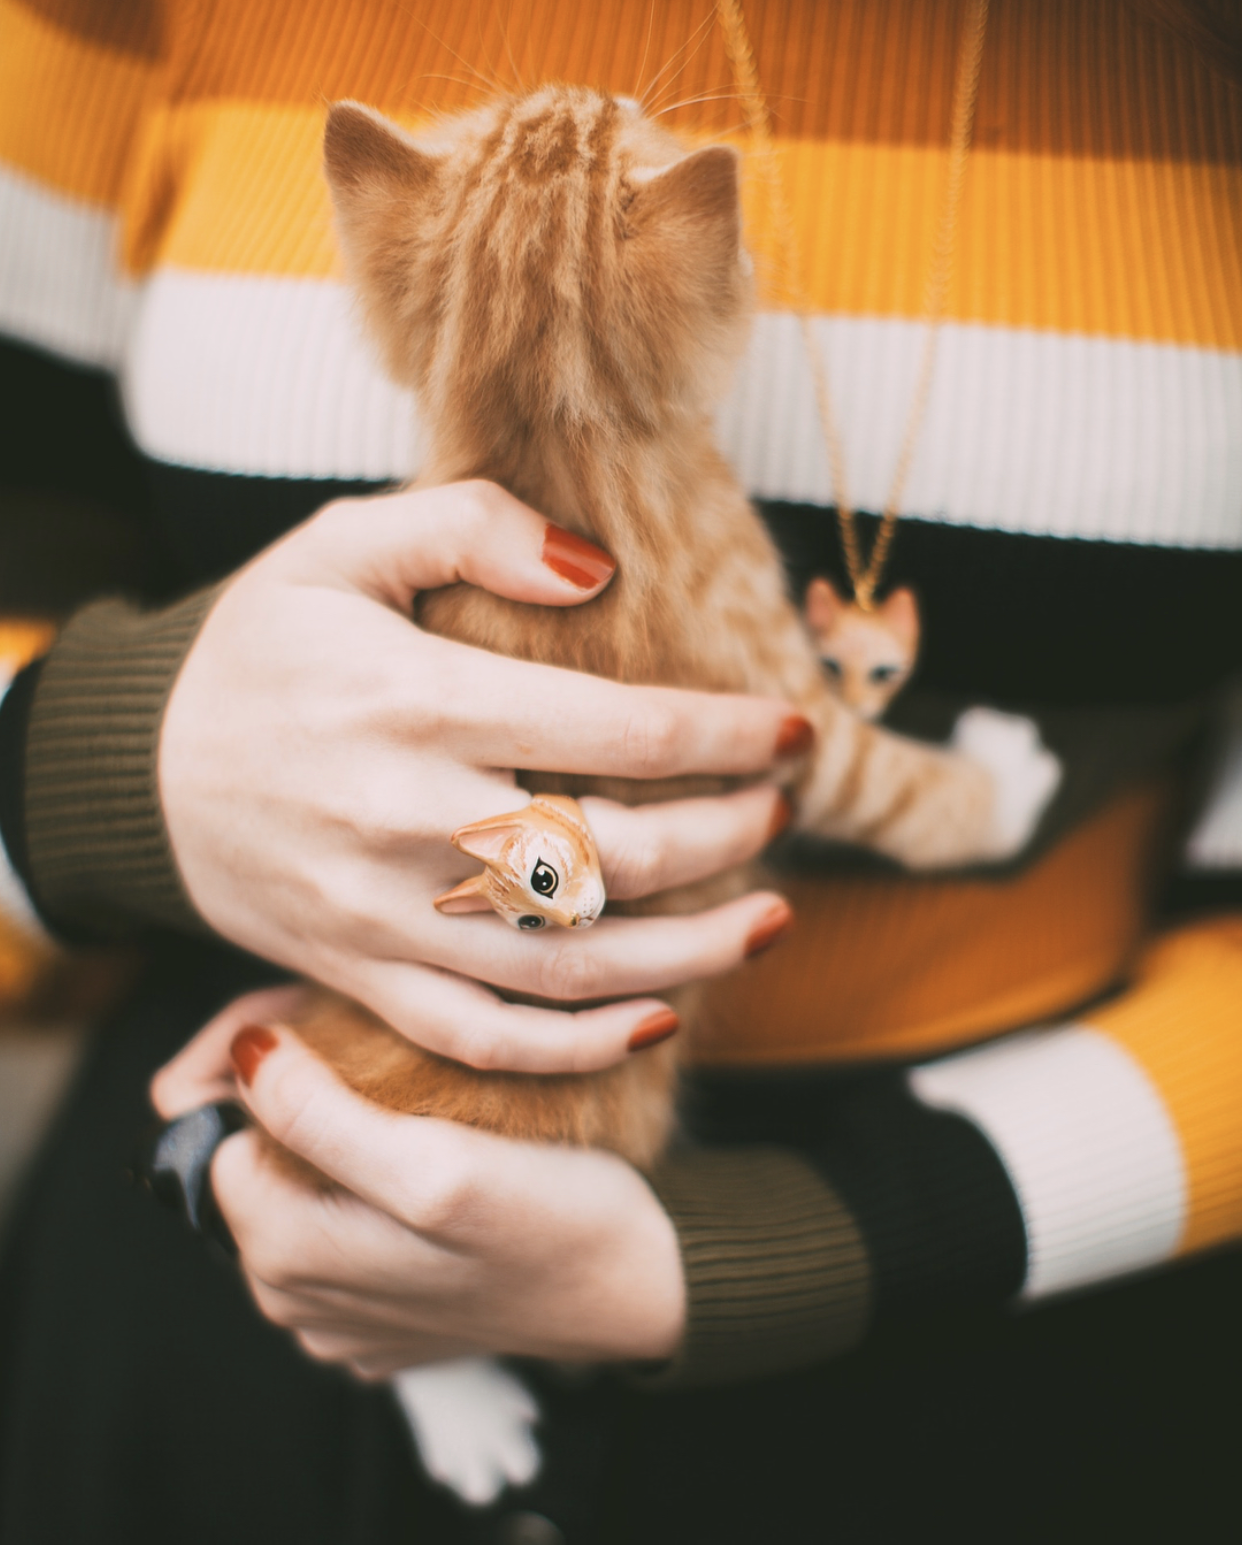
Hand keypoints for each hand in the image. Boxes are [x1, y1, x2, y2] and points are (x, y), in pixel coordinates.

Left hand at [153, 1020, 685, 1374]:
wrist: (643, 1283)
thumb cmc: (554, 1220)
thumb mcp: (439, 1165)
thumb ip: (323, 1118)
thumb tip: (243, 1055)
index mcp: (286, 1263)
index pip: (218, 1138)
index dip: (272, 1074)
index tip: (334, 1035)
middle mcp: (296, 1303)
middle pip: (254, 1166)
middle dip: (301, 1103)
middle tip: (378, 1051)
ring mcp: (341, 1315)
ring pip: (299, 1192)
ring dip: (337, 1140)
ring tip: (409, 1096)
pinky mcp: (387, 1312)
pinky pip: (345, 1229)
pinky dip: (370, 1185)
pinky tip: (427, 1152)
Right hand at [160, 481, 799, 1071]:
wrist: (138, 768)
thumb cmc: (259, 651)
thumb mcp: (339, 547)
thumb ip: (467, 527)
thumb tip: (596, 566)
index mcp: (419, 702)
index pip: (616, 728)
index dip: (725, 734)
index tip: (794, 730)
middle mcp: (412, 819)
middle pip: (613, 853)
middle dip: (728, 835)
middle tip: (786, 811)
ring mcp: (389, 915)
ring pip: (570, 966)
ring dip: (691, 954)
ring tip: (773, 921)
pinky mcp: (367, 974)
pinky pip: (486, 1038)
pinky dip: (579, 1047)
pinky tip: (656, 1018)